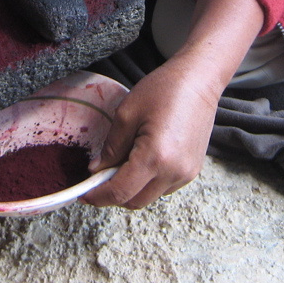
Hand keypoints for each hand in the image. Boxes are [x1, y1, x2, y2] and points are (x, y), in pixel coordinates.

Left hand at [80, 57, 220, 208]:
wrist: (199, 80)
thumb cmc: (163, 89)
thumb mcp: (127, 113)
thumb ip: (110, 147)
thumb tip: (97, 170)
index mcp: (155, 157)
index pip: (120, 192)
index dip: (98, 196)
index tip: (84, 194)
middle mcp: (174, 172)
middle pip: (135, 201)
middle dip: (114, 194)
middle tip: (100, 175)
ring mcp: (186, 174)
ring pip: (149, 197)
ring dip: (132, 188)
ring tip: (124, 161)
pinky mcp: (193, 170)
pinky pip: (164, 187)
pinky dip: (148, 182)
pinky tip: (144, 158)